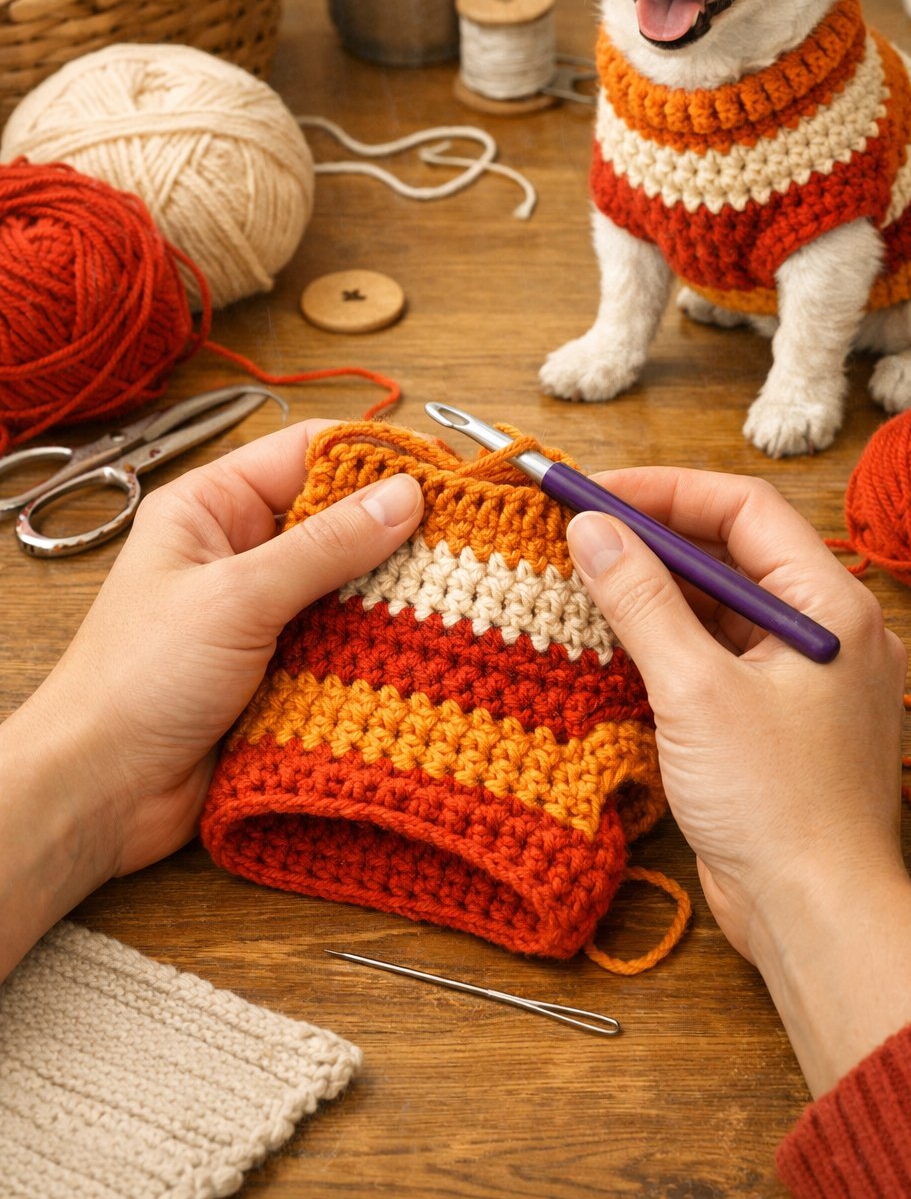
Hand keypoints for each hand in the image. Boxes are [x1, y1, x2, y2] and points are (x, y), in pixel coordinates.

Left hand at [0, 420, 422, 977]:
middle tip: (473, 537)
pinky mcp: (285, 669)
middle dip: (400, 529)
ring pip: (351, 583)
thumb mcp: (236, 597)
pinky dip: (382, 643)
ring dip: (397, 592)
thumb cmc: (139, 680)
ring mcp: (266, 613)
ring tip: (465, 592)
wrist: (101, 791)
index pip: (310, 453)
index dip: (379, 457)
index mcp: (214, 507)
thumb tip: (406, 495)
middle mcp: (243, 551)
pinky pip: (347, 641)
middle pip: (339, 518)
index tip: (448, 472)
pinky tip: (430, 647)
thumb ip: (325, 546)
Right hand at [566, 467, 910, 1093]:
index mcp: (830, 604)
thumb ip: (640, 601)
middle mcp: (825, 629)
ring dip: (653, 592)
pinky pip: (717, 654)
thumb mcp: (695, 689)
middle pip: (730, 553)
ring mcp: (801, 676)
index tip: (594, 493)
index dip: (665, 491)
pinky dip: (666, 642)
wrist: (816, 917)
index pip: (744, 508)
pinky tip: (610, 641)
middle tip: (576, 529)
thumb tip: (591, 529)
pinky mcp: (774, 719)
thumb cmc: (778, 805)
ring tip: (579, 579)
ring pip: (719, 606)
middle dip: (652, 538)